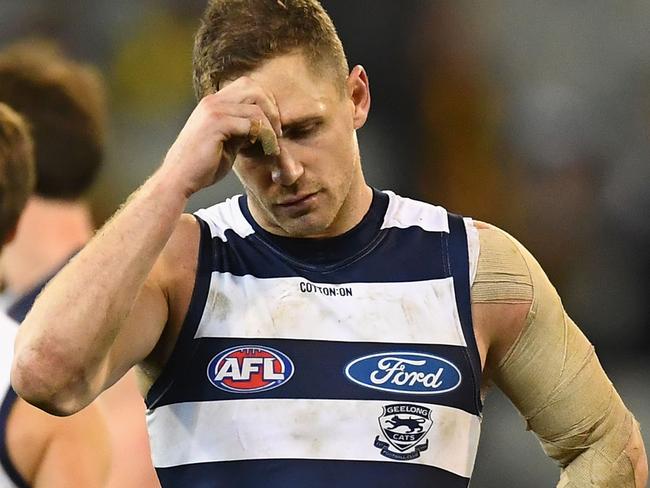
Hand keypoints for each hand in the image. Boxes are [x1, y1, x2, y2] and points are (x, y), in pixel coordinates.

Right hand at [160, 76, 281, 197]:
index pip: (247, 86)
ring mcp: (214, 110)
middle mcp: (213, 101)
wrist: (179, 178)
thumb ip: (241, 130)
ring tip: (273, 144)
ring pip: (256, 107)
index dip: (265, 102)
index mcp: (214, 103)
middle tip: (277, 132)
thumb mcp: (227, 142)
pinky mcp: (217, 123)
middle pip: (254, 88)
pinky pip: (251, 123)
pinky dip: (264, 136)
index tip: (273, 126)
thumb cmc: (202, 166)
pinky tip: (266, 149)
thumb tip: (262, 127)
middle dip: (271, 109)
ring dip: (270, 127)